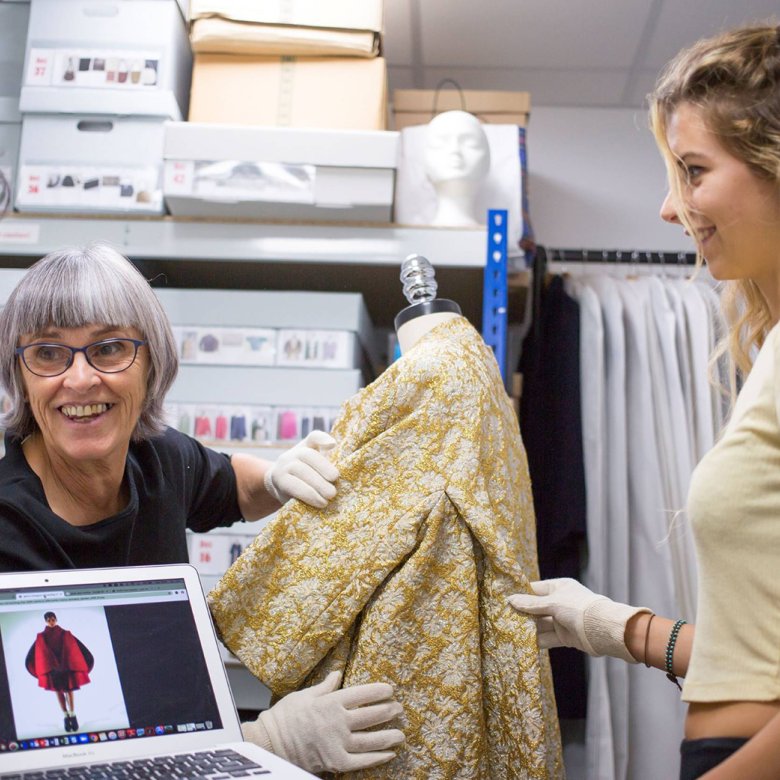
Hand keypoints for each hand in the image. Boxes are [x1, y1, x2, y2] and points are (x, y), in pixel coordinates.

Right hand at [241, 671, 403, 773]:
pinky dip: (377, 758)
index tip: (390, 689)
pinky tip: (388, 754)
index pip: (362, 694)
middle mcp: (338, 721)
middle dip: (388, 712)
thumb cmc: (285, 716)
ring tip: (400, 734)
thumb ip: (325, 686)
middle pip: (370, 716)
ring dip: (388, 736)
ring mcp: (337, 743)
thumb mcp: (305, 695)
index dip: (378, 691)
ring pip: (370, 740)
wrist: (271, 743)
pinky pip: (361, 761)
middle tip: (399, 709)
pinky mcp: (335, 761)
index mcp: (331, 702)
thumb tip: (337, 673)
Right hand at [264, 431, 338, 508]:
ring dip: (318, 485)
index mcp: (305, 447)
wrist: (280, 487)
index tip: (333, 445)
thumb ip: (328, 461)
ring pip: (301, 471)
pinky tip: (320, 502)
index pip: (314, 437)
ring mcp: (284, 465)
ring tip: (331, 495)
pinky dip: (309, 496)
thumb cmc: (306, 477)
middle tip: (336, 481)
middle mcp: (293, 453)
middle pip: (309, 455)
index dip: (323, 438)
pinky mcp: (279, 481)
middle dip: (325, 469)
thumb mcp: (316, 467)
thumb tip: (336, 453)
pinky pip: (294, 487)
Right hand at [508, 577, 649, 663]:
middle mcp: (560, 602)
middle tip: (503, 618)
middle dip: (522, 613)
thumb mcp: (552, 603)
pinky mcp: (565, 636)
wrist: (603, 631)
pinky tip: (523, 642)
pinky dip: (536, 640)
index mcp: (559, 588)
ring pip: (540, 624)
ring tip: (509, 631)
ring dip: (528, 628)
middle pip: (536, 608)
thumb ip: (531, 604)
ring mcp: (562, 620)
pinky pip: (547, 637)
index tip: (504, 599)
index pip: (535, 589)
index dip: (521, 594)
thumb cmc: (578, 608)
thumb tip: (510, 600)